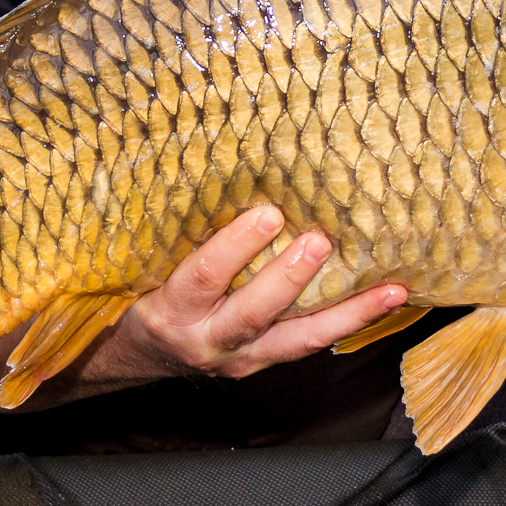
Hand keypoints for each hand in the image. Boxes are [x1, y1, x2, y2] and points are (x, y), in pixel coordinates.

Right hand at [0, 204, 406, 410]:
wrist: (112, 359)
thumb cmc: (122, 289)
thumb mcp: (125, 260)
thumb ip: (152, 223)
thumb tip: (165, 142)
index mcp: (166, 308)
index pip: (201, 277)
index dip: (235, 249)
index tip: (267, 211)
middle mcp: (205, 339)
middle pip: (254, 313)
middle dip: (289, 279)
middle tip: (321, 240)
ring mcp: (238, 357)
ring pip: (298, 339)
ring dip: (347, 312)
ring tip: (392, 287)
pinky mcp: (260, 363)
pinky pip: (308, 344)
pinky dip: (349, 322)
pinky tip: (390, 297)